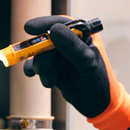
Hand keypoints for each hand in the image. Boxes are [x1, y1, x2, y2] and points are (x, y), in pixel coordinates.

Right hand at [23, 15, 129, 129]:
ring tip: (50, 80)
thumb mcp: (87, 63)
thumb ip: (72, 46)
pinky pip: (38, 65)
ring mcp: (61, 56)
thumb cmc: (100, 82)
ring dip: (41, 68)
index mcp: (84, 36)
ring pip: (41, 54)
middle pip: (47, 40)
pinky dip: (34, 71)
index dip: (45, 23)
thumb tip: (54, 29)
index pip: (63, 23)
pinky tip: (37, 77)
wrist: (98, 106)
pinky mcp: (54, 68)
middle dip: (41, 54)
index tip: (29, 28)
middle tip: (42, 69)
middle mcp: (71, 43)